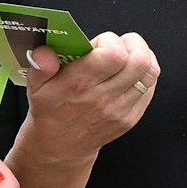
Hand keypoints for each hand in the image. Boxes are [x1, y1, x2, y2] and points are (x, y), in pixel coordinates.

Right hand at [20, 31, 158, 169]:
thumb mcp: (36, 86)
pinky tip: (131, 70)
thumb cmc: (50, 112)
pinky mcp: (131, 117)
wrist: (60, 146)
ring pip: (150, 73)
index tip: (99, 43)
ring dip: (143, 56)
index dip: (110, 40)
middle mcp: (104, 97)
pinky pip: (150, 88)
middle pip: (138, 61)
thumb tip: (45, 52)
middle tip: (120, 43)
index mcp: (80, 85)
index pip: (113, 54)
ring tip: (129, 53)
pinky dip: (145, 74)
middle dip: (133, 43)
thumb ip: (41, 65)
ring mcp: (121, 109)